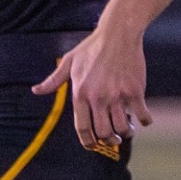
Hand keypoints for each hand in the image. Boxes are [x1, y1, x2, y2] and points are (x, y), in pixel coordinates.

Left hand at [32, 26, 151, 148]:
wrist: (117, 34)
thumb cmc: (91, 47)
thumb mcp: (68, 62)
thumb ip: (53, 80)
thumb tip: (35, 91)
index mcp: (80, 94)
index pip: (82, 127)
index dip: (88, 142)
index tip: (93, 146)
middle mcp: (98, 98)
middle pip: (104, 132)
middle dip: (109, 140)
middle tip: (114, 138)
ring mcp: (117, 95)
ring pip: (123, 128)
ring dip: (127, 133)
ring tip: (128, 129)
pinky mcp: (135, 91)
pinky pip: (142, 116)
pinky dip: (144, 121)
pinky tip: (143, 118)